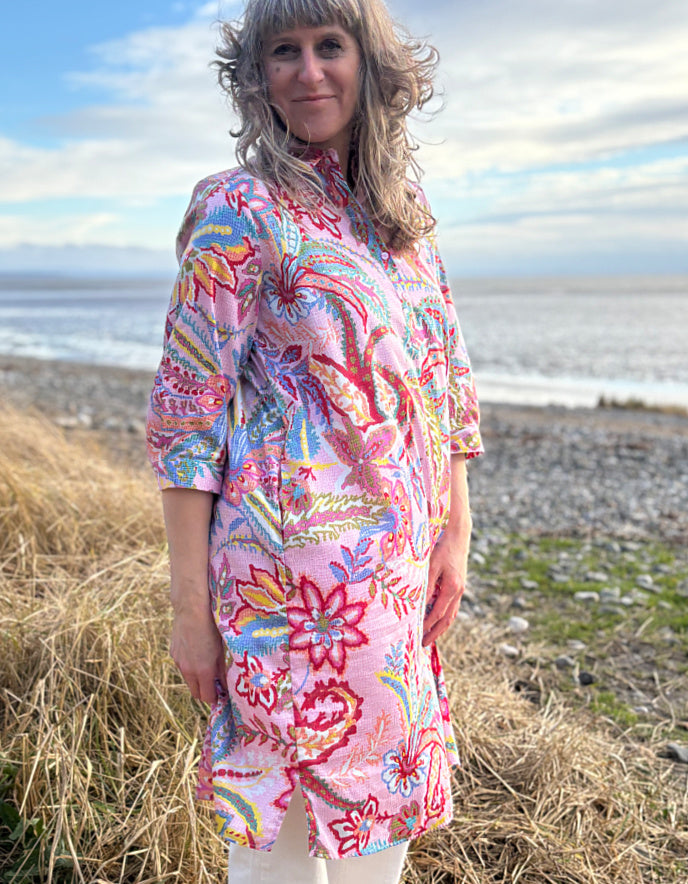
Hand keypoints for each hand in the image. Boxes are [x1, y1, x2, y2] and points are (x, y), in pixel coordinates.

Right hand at [170, 605, 226, 703]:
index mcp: (203, 671)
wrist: (192, 610)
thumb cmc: (212, 628)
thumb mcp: (221, 650)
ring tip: (207, 668)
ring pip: (188, 680)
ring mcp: (179, 662)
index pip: (207, 697)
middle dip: (205, 692)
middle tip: (215, 686)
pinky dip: (190, 667)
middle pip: (196, 693)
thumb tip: (224, 685)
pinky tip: (197, 654)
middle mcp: (189, 670)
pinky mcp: (174, 654)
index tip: (221, 695)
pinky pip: (182, 667)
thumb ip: (222, 670)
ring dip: (197, 680)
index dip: (214, 699)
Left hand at [422, 527, 468, 646]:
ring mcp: (460, 589)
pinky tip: (435, 619)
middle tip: (423, 645)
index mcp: (452, 587)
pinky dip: (444, 616)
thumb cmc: (442, 547)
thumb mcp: (431, 565)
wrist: (457, 534)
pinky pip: (452, 606)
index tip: (416, 635)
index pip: (438, 614)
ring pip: (451, 614)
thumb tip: (419, 604)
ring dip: (440, 627)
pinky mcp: (458, 585)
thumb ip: (426, 584)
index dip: (427, 626)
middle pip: (447, 619)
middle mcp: (458, 591)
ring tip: (429, 637)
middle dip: (435, 633)